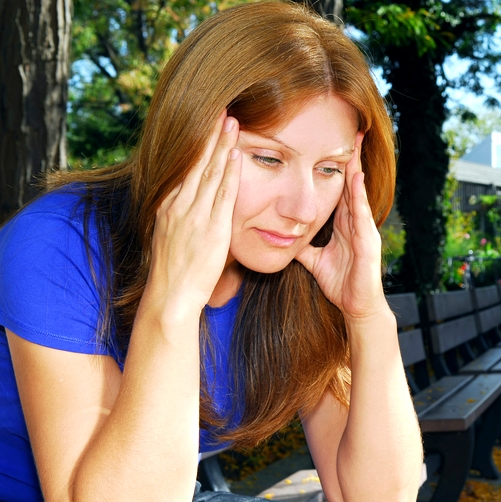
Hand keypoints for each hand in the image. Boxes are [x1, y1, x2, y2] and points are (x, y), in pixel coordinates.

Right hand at [146, 111, 241, 313]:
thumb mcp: (171, 237)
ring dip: (221, 145)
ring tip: (231, 122)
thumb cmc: (175, 272)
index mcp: (168, 206)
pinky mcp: (211, 230)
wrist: (170, 297)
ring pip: (210, 173)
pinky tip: (236, 155)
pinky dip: (229, 173)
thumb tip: (194, 205)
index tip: (207, 123)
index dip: (198, 144)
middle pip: (197, 163)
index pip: (185, 167)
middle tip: (221, 110)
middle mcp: (178, 206)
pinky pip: (222, 195)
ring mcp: (194, 216)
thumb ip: (183, 217)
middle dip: (210, 135)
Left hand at [295, 133, 388, 320]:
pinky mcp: (369, 241)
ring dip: (356, 169)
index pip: (340, 189)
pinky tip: (355, 178)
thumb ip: (301, 247)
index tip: (332, 144)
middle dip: (352, 159)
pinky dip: (359, 195)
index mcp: (345, 225)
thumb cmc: (341, 284)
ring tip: (354, 145)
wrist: (357, 308)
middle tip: (352, 131)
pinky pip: (362, 214)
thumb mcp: (315, 260)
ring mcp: (365, 230)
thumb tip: (282, 237)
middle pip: (352, 184)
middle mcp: (357, 222)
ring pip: (358, 193)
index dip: (336, 167)